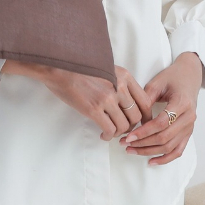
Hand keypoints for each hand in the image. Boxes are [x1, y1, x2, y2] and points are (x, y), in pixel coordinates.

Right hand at [11, 63, 154, 139]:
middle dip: (132, 127)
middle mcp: (119, 87)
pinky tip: (103, 135)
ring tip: (111, 133)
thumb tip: (127, 100)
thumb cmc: (80, 68)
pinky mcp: (94, 109)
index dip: (146, 116)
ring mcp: (107, 98)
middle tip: (123, 129)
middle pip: (136, 115)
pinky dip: (108, 136)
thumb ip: (119, 82)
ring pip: (124, 125)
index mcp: (124, 76)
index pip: (145, 100)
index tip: (141, 122)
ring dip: (119, 133)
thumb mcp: (106, 69)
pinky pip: (110, 130)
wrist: (59, 67)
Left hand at [118, 52, 202, 165]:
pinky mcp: (188, 132)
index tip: (128, 136)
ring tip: (131, 150)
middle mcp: (188, 117)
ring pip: (170, 147)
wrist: (189, 76)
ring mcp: (190, 127)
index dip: (143, 132)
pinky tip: (151, 161)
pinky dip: (165, 159)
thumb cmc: (172, 77)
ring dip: (150, 152)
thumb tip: (132, 116)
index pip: (161, 123)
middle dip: (143, 143)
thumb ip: (146, 98)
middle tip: (125, 144)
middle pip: (165, 137)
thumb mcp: (157, 82)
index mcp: (182, 103)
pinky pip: (178, 151)